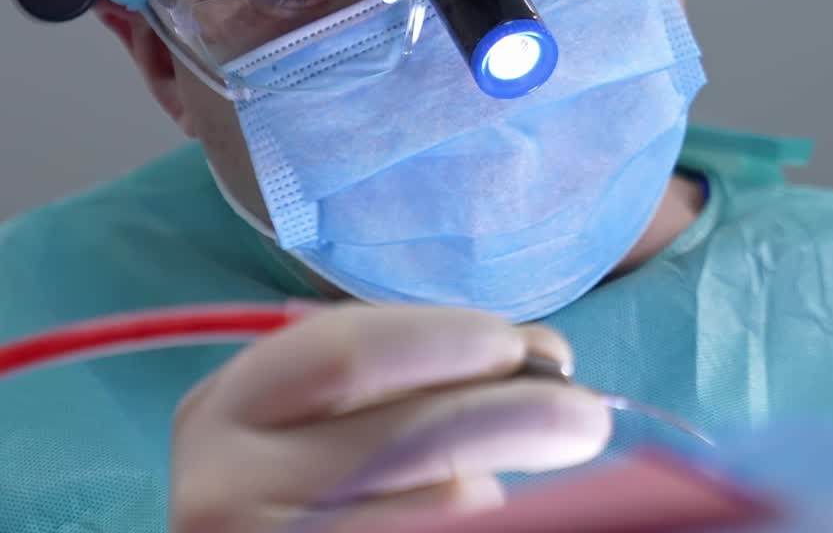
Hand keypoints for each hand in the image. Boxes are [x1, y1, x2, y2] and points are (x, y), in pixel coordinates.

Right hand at [169, 303, 608, 530]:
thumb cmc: (312, 457)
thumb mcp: (335, 400)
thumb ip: (426, 363)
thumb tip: (548, 359)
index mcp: (228, 407)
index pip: (349, 354)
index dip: (451, 340)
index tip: (529, 347)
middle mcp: (225, 490)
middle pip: (406, 438)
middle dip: (516, 416)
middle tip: (587, 415)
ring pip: (436, 512)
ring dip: (497, 486)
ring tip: (526, 471)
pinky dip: (481, 521)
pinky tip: (499, 511)